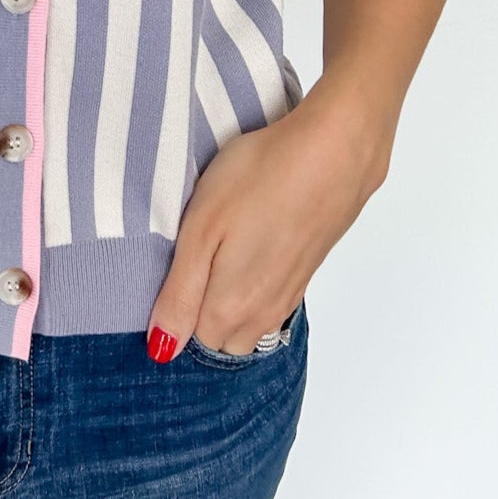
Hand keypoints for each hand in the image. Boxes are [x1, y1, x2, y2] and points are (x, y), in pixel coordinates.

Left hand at [147, 84, 388, 359]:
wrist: (334, 152)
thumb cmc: (260, 178)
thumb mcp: (201, 228)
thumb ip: (180, 293)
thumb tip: (163, 347)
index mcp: (231, 308)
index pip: (189, 337)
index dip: (175, 303)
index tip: (173, 263)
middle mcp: (263, 314)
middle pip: (220, 336)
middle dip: (202, 309)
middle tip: (196, 252)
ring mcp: (289, 294)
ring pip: (247, 321)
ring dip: (229, 297)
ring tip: (224, 244)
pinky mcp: (305, 272)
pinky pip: (270, 299)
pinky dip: (254, 282)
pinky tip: (252, 240)